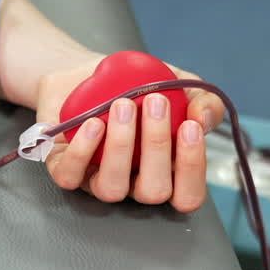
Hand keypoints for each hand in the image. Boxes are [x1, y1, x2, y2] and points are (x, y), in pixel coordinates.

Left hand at [34, 54, 225, 208]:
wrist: (89, 74)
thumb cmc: (139, 87)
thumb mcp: (180, 86)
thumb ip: (204, 101)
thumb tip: (203, 118)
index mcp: (166, 172)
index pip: (188, 195)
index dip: (192, 168)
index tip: (189, 125)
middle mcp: (134, 184)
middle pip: (153, 192)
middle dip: (157, 147)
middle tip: (156, 102)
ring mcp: (98, 180)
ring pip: (112, 188)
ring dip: (121, 147)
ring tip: (123, 106)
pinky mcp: (65, 170)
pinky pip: (72, 176)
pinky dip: (83, 151)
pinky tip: (94, 123)